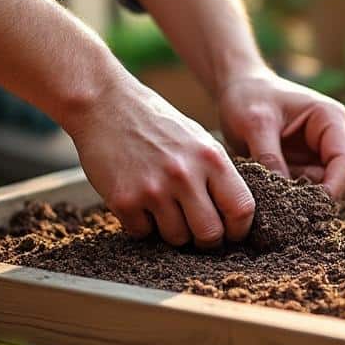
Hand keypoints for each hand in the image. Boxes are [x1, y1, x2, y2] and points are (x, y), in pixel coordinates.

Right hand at [64, 76, 254, 248]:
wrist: (104, 104)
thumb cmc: (155, 123)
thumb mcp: (198, 140)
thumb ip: (216, 174)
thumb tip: (233, 215)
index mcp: (211, 158)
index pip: (240, 210)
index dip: (238, 230)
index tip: (230, 234)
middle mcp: (185, 175)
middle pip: (209, 234)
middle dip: (205, 240)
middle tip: (197, 232)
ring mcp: (153, 189)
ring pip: (176, 238)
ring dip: (172, 232)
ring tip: (163, 209)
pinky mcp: (124, 200)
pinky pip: (143, 233)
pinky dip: (142, 225)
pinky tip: (139, 201)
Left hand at [216, 70, 344, 196]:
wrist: (236, 89)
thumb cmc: (248, 96)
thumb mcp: (255, 123)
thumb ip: (269, 157)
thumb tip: (282, 195)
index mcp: (330, 119)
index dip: (334, 187)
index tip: (310, 207)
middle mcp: (331, 137)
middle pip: (339, 178)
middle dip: (315, 194)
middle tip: (284, 202)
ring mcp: (318, 152)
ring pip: (321, 186)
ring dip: (300, 195)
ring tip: (270, 190)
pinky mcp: (303, 164)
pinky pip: (303, 187)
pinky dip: (289, 194)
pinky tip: (268, 189)